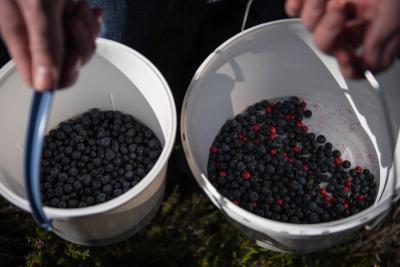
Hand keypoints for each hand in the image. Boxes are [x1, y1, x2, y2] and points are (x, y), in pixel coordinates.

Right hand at [0, 0, 101, 90]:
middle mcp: (34, 35)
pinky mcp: (64, 15)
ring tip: (79, 8)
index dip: (62, 76)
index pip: (39, 80)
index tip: (73, 57)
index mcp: (20, 37)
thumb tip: (45, 86)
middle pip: (66, 65)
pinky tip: (88, 9)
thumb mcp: (37, 6)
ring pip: (79, 48)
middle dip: (80, 47)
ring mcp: (51, 26)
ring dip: (87, 31)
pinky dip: (91, 22)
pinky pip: (85, 31)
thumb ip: (43, 44)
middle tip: (74, 24)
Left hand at [285, 0, 399, 77]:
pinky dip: (300, 1)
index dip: (350, 67)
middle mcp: (348, 25)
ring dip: (317, 8)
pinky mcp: (311, 0)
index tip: (346, 56)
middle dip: (331, 30)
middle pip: (326, 45)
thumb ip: (383, 39)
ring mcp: (328, 11)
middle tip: (340, 9)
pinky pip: (294, 8)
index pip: (356, 66)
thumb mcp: (394, 11)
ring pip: (310, 25)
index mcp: (370, 33)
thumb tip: (369, 65)